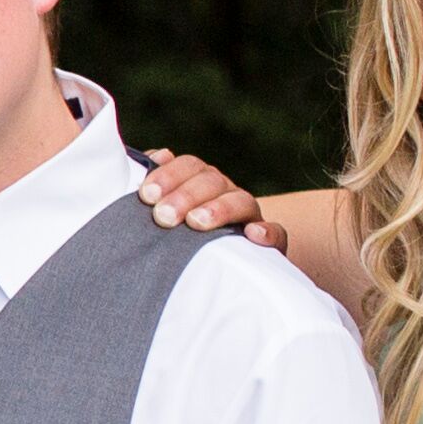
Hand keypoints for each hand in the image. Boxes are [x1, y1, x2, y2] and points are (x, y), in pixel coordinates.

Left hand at [131, 149, 282, 250]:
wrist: (222, 264)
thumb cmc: (177, 236)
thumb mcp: (160, 212)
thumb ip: (150, 190)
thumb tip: (148, 159)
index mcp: (199, 182)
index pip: (188, 166)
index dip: (168, 175)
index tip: (146, 194)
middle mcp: (225, 193)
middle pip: (211, 181)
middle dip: (185, 196)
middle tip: (163, 216)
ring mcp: (248, 216)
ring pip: (241, 201)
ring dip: (218, 209)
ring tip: (196, 222)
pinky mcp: (269, 244)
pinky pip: (276, 233)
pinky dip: (267, 233)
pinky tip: (252, 235)